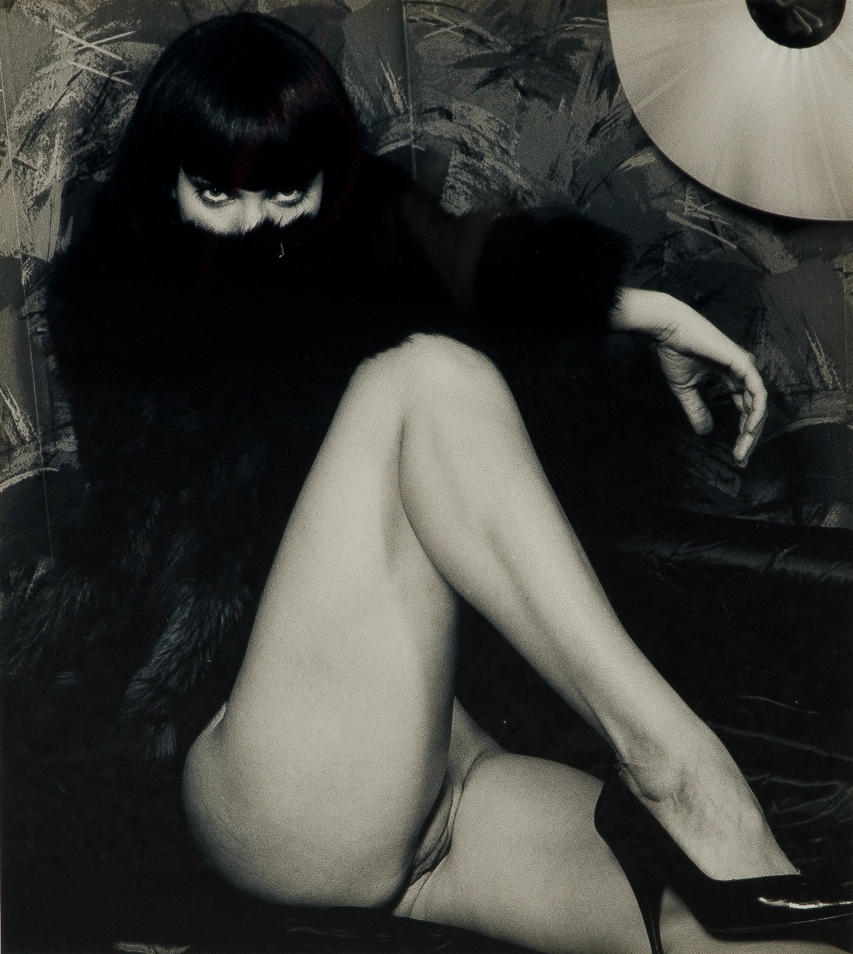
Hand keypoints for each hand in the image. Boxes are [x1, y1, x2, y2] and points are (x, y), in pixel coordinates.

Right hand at [610, 289, 767, 464]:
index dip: (742, 433)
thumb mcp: (685, 390)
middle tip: (741, 459)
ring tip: (743, 449)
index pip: (744, 409)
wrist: (669, 331)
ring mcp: (745, 367)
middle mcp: (743, 372)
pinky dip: (756, 412)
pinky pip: (757, 393)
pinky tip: (750, 430)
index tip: (736, 455)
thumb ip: (697, 410)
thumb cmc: (675, 352)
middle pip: (754, 411)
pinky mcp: (743, 363)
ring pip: (758, 405)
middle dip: (749, 437)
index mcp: (731, 376)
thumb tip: (705, 433)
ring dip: (752, 430)